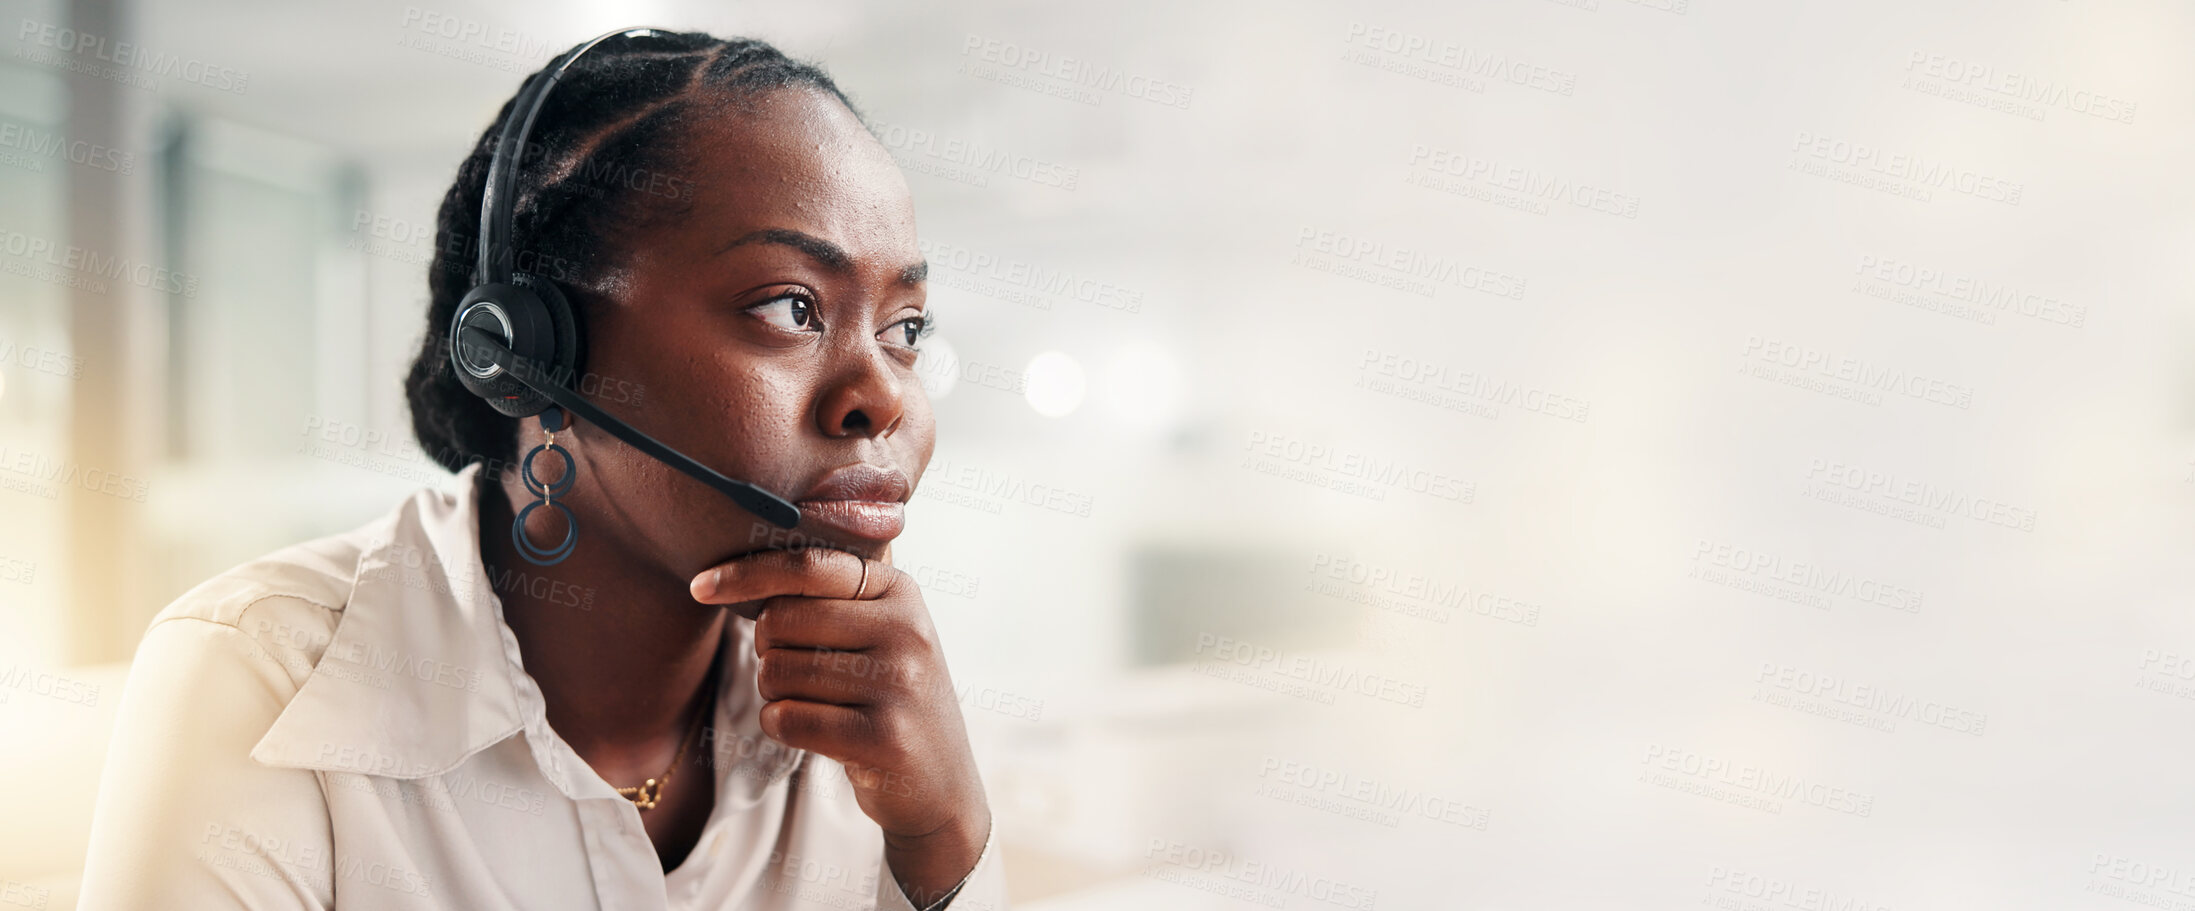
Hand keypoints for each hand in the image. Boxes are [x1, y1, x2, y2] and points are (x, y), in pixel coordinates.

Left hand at [689, 543, 988, 905]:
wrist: (940, 782)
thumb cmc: (888, 699)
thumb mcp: (880, 634)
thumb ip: (830, 597)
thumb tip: (736, 574)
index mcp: (900, 591)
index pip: (808, 567)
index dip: (746, 574)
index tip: (699, 585)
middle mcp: (907, 629)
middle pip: (781, 620)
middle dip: (767, 650)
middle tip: (795, 672)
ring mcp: (900, 684)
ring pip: (777, 671)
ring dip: (775, 693)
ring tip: (815, 705)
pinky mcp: (884, 737)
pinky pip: (787, 718)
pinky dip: (781, 726)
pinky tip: (813, 731)